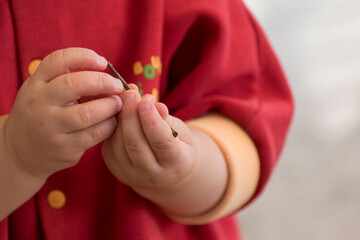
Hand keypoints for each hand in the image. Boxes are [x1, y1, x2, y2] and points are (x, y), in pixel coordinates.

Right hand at [4, 48, 123, 178]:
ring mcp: (50, 127)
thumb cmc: (44, 113)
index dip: (84, 56)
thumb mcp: (47, 92)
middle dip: (102, 82)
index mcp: (36, 84)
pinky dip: (109, 125)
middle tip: (117, 85)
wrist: (23, 150)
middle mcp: (39, 104)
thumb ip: (71, 82)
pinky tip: (112, 121)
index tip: (103, 62)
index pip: (58, 60)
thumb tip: (112, 81)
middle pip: (73, 84)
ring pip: (87, 113)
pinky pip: (94, 134)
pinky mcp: (64, 148)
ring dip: (109, 106)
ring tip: (117, 103)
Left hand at [102, 89, 196, 190]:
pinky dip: (113, 125)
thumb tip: (155, 105)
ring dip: (120, 117)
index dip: (152, 121)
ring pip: (119, 144)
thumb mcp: (181, 131)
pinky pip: (110, 145)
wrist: (166, 171)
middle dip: (131, 115)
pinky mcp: (116, 169)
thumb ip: (167, 120)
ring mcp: (132, 175)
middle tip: (130, 92)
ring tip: (125, 96)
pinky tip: (118, 109)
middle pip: (136, 144)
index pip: (162, 143)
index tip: (146, 100)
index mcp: (177, 165)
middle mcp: (153, 175)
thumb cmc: (177, 144)